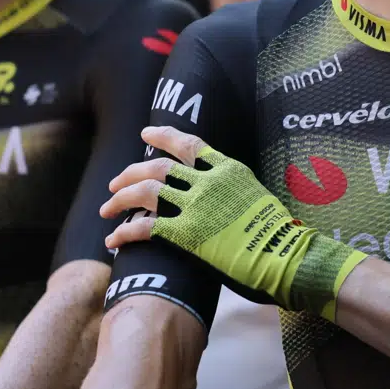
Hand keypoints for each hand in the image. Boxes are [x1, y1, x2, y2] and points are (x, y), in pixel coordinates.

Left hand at [103, 125, 366, 320]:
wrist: (283, 254)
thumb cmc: (278, 231)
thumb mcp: (257, 195)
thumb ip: (235, 189)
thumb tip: (223, 193)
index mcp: (226, 169)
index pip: (188, 144)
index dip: (163, 136)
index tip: (146, 134)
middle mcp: (207, 181)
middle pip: (158, 167)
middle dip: (130, 173)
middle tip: (115, 183)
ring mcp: (196, 206)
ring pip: (146, 191)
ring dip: (120, 199)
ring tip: (107, 209)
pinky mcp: (187, 234)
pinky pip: (145, 227)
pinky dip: (124, 231)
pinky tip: (113, 239)